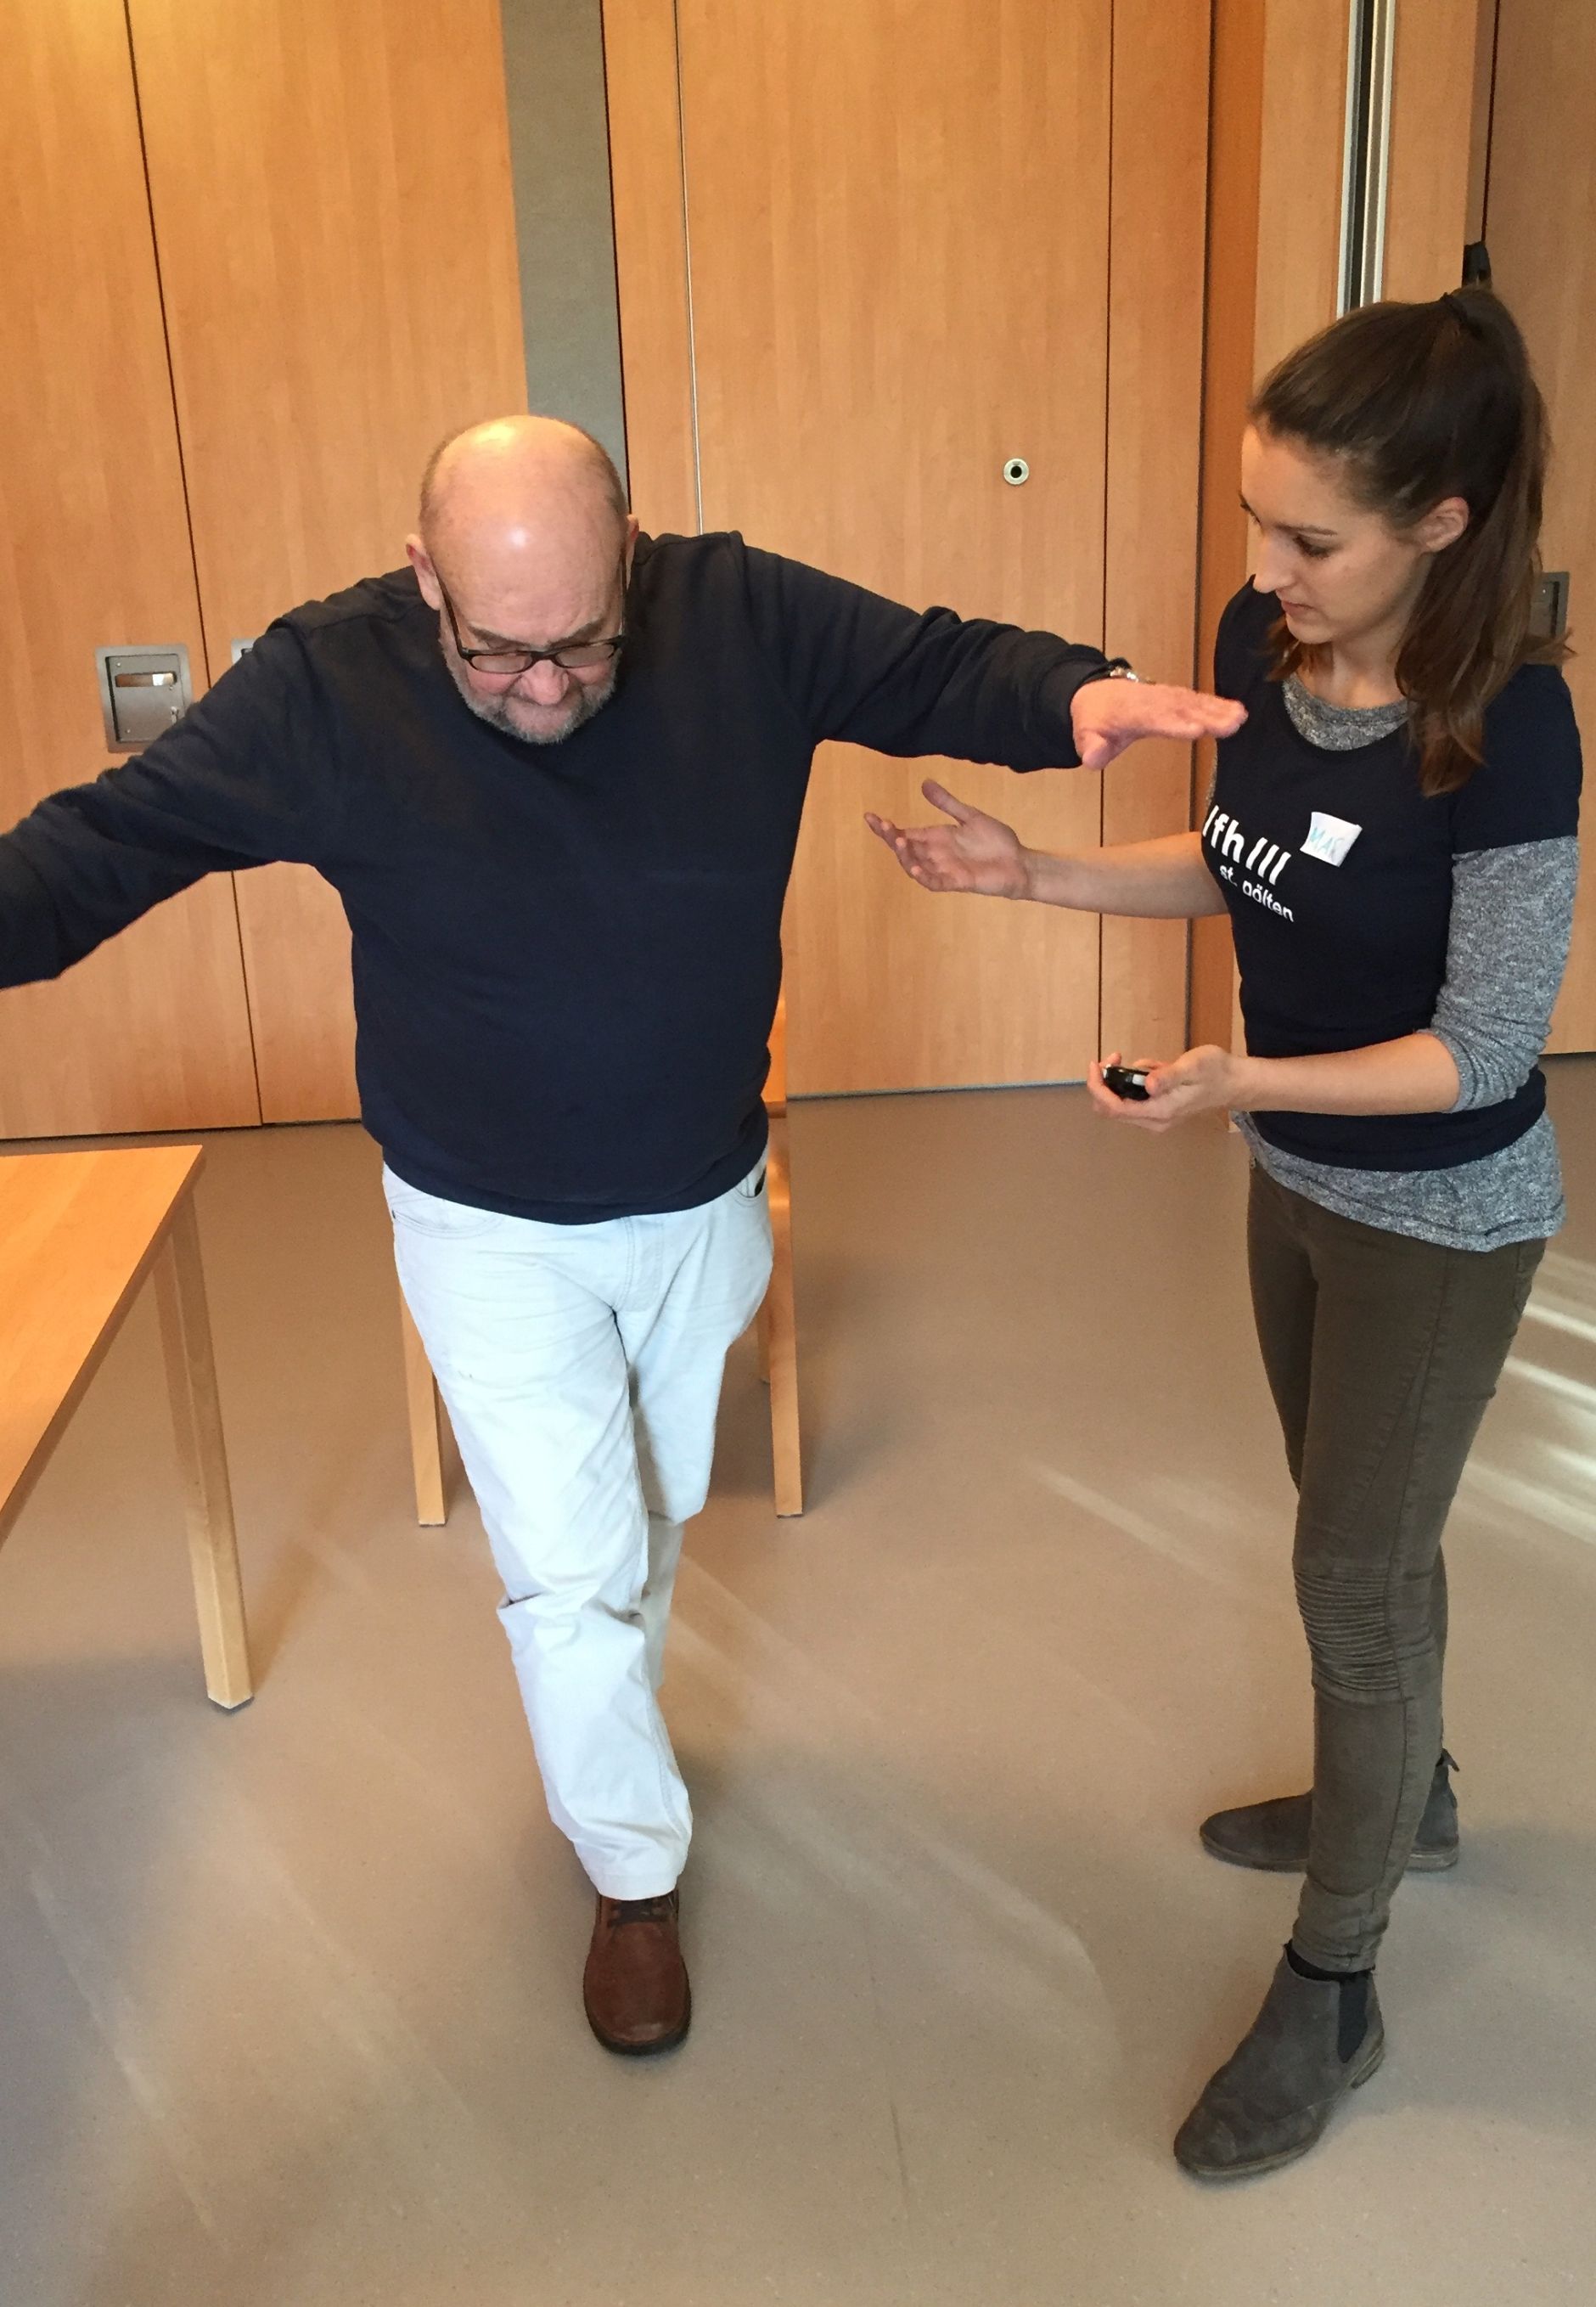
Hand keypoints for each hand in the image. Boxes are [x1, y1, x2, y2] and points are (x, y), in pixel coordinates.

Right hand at [865, 779, 1031, 898]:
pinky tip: (915, 868)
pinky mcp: (958, 882)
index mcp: (937, 838)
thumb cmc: (996, 841)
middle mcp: (936, 855)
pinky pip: (935, 882)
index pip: (906, 833)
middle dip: (891, 838)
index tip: (869, 817)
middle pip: (906, 849)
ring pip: (916, 866)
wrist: (1019, 862)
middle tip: (882, 825)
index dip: (886, 828)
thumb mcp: (969, 816)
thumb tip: (924, 784)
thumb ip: (946, 803)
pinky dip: (924, 877)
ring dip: (905, 855)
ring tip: (897, 841)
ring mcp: (945, 870)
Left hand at [1071, 679, 1245, 770]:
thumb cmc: (1094, 720)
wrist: (1096, 694)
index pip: (1154, 719)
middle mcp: (1152, 702)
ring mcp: (1166, 697)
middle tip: (1231, 724)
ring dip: (1218, 709)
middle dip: (1207, 716)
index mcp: (1130, 713)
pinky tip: (1238, 712)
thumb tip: (1093, 758)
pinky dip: (1218, 704)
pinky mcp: (1176, 698)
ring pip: (1193, 702)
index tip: (1196, 730)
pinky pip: (1197, 700)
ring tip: (1240, 718)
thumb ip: (1091, 748)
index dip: (1175, 724)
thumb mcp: (1084, 736)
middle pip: (1181, 709)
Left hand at [1086, 1045, 1239, 1131]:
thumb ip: (1168, 1076)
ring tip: (1133, 1061)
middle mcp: (1154, 1120)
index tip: (1096, 1065)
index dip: (1098, 1088)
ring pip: (1120, 1104)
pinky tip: (1151, 1068)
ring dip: (1117, 1082)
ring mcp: (1156, 1118)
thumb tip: (1147, 1085)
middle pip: (1111, 1109)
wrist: (1234, 1083)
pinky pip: (1133, 1099)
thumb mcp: (1192, 1067)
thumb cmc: (1215, 1072)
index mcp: (1159, 1111)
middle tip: (1114, 1058)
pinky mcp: (1158, 1110)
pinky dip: (1131, 1083)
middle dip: (1104, 1083)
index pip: (1114, 1108)